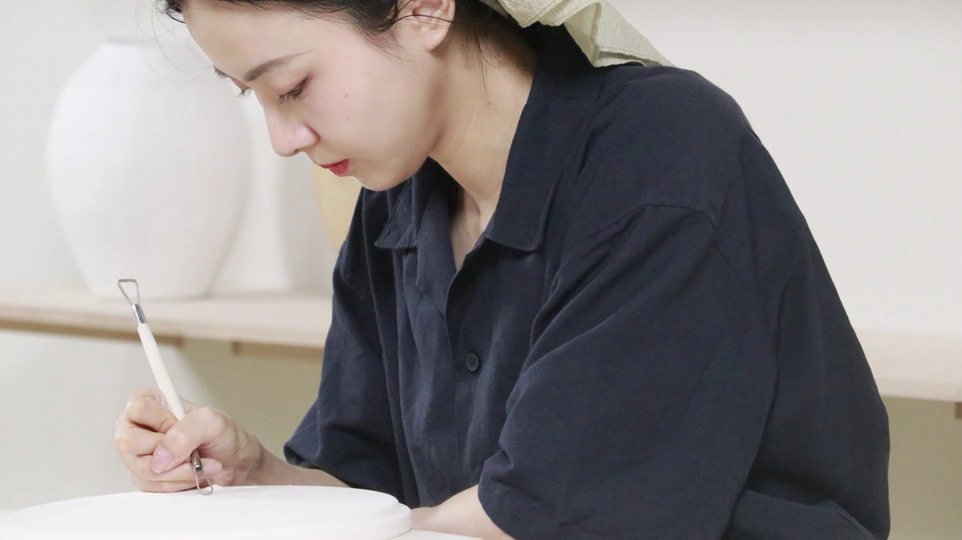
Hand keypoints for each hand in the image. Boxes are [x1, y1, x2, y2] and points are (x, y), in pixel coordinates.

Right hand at [114, 387, 265, 491]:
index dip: (161, 421)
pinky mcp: (145, 476)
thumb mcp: (211, 422)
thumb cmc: (223, 435)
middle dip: (167, 453)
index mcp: (151, 402)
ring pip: (141, 470)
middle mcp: (138, 427)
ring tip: (200, 465)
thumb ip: (184, 433)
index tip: (179, 424)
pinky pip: (150, 487)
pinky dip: (176, 484)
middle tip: (191, 452)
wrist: (235, 461)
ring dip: (178, 472)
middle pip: (128, 443)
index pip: (137, 409)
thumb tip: (159, 458)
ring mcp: (139, 454)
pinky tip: (192, 475)